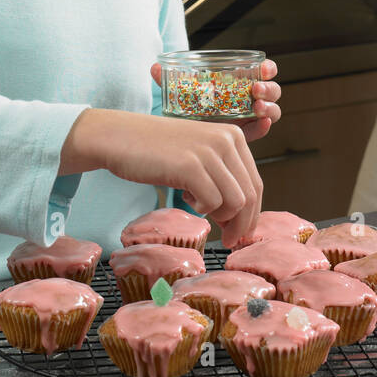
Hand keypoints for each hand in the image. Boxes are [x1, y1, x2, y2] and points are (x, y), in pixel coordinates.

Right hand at [61, 106, 264, 246]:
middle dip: (242, 225)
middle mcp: (227, 139)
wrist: (119, 137)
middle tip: (228, 241)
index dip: (252, 214)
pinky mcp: (190, 166)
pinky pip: (213, 202)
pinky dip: (202, 210)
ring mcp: (209, 152)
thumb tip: (241, 216)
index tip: (240, 232)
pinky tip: (186, 200)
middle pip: (250, 195)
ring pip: (236, 202)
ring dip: (222, 219)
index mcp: (233, 135)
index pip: (256, 183)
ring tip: (202, 213)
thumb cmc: (157, 151)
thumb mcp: (199, 155)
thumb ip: (222, 175)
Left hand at [149, 58, 280, 142]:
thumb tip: (154, 67)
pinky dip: (263, 127)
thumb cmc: (188, 108)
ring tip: (257, 107)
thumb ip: (169, 81)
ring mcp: (249, 118)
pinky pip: (259, 132)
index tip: (264, 68)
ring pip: (271, 111)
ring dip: (269, 108)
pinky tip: (261, 124)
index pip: (262, 71)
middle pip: (272, 91)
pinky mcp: (245, 137)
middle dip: (269, 89)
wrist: (184, 137)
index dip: (268, 68)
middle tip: (256, 89)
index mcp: (238, 82)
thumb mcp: (181, 93)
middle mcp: (248, 98)